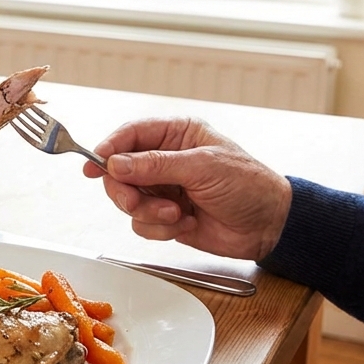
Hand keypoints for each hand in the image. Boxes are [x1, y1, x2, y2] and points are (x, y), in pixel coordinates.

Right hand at [82, 117, 291, 261]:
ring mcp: (165, 189)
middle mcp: (166, 160)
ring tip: (176, 214)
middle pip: (120, 172)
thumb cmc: (248, 185)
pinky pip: (142, 224)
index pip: (131, 135)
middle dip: (126, 191)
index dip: (109, 149)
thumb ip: (156, 165)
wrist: (270, 226)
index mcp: (177, 135)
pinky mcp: (167, 217)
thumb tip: (116, 164)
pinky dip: (160, 229)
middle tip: (135, 201)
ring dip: (149, 212)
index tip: (93, 165)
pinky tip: (187, 223)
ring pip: (128, 201)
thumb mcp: (202, 167)